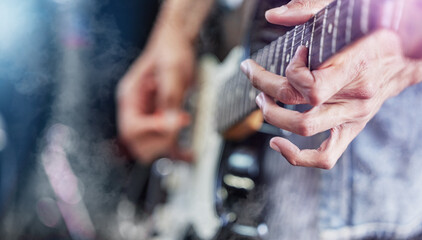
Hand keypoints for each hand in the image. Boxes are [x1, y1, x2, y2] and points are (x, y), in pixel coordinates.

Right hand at [117, 21, 193, 163]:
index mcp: (130, 96)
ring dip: (168, 148)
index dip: (153, 130)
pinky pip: (164, 142)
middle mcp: (135, 109)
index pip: (131, 127)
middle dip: (160, 141)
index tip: (175, 123)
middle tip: (180, 128)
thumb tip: (172, 121)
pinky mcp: (160, 119)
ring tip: (187, 145)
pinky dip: (175, 150)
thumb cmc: (171, 50)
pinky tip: (188, 155)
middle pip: (137, 142)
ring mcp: (146, 116)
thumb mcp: (172, 70)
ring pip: (149, 147)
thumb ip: (170, 96)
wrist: (177, 43)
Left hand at [241, 0, 421, 168]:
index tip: (296, 53)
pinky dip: (297, 157)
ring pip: (305, 129)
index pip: (312, 87)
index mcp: (357, 67)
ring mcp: (354, 116)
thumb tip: (273, 15)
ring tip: (261, 101)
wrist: (408, 55)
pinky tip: (277, 143)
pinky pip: (325, 157)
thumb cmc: (376, 30)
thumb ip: (310, 8)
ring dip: (274, 116)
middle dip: (266, 91)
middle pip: (299, 108)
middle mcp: (356, 97)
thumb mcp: (349, 11)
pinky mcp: (352, 128)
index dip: (292, 72)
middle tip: (255, 76)